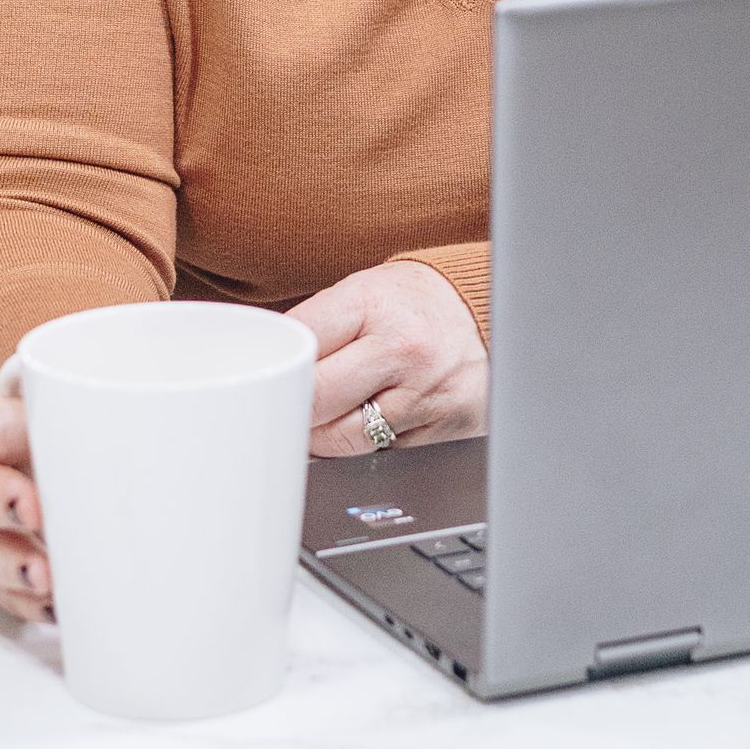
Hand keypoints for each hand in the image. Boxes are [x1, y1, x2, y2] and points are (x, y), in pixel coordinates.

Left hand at [290, 259, 487, 457]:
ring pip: (344, 441)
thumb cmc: (408, 304)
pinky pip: (383, 455)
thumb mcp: (360, 293)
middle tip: (293, 403)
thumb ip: (316, 330)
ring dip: (324, 436)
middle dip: (297, 407)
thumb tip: (268, 376)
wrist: (480, 310)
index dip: (279, 367)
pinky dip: (366, 446)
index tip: (274, 377)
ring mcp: (428, 393)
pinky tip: (372, 420)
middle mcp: (404, 349)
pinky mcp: (446, 428)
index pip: (300, 347)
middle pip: (317, 401)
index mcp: (374, 303)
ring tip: (331, 413)